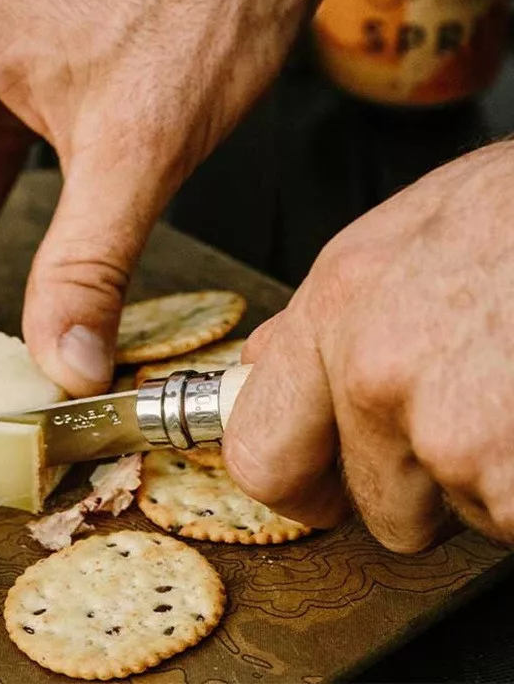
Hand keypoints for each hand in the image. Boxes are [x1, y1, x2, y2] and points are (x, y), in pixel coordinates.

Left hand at [224, 142, 513, 550]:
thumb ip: (322, 316)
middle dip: (426, 487)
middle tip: (480, 421)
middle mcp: (376, 376)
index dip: (300, 483)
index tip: (325, 488)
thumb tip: (261, 367)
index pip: (260, 452)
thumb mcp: (399, 235)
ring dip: (502, 477)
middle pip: (381, 508)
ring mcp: (455, 434)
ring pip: (472, 514)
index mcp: (335, 311)